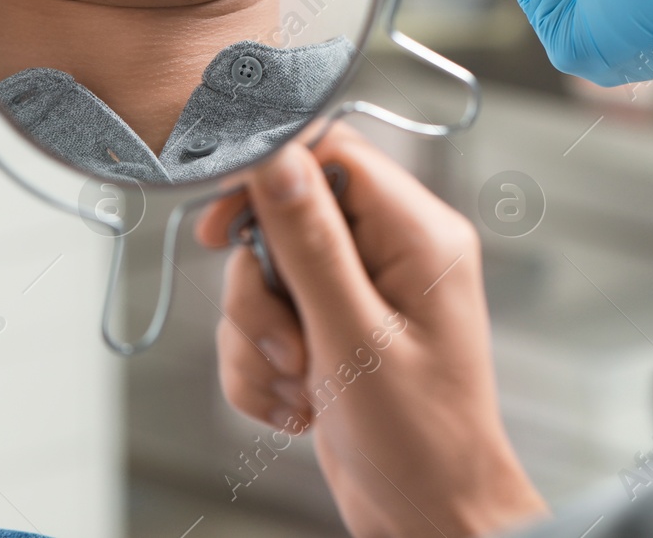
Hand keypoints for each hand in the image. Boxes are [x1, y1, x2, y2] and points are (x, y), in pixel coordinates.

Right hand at [196, 124, 546, 537]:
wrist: (428, 519)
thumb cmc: (422, 442)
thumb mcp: (354, 337)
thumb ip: (311, 241)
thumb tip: (277, 157)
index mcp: (418, 234)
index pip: (331, 151)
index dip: (269, 177)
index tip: (225, 226)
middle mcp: (391, 253)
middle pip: (283, 219)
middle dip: (262, 292)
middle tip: (288, 343)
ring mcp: (358, 294)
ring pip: (263, 276)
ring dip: (258, 340)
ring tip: (300, 385)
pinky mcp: (330, 330)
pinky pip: (262, 323)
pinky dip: (260, 368)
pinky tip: (295, 407)